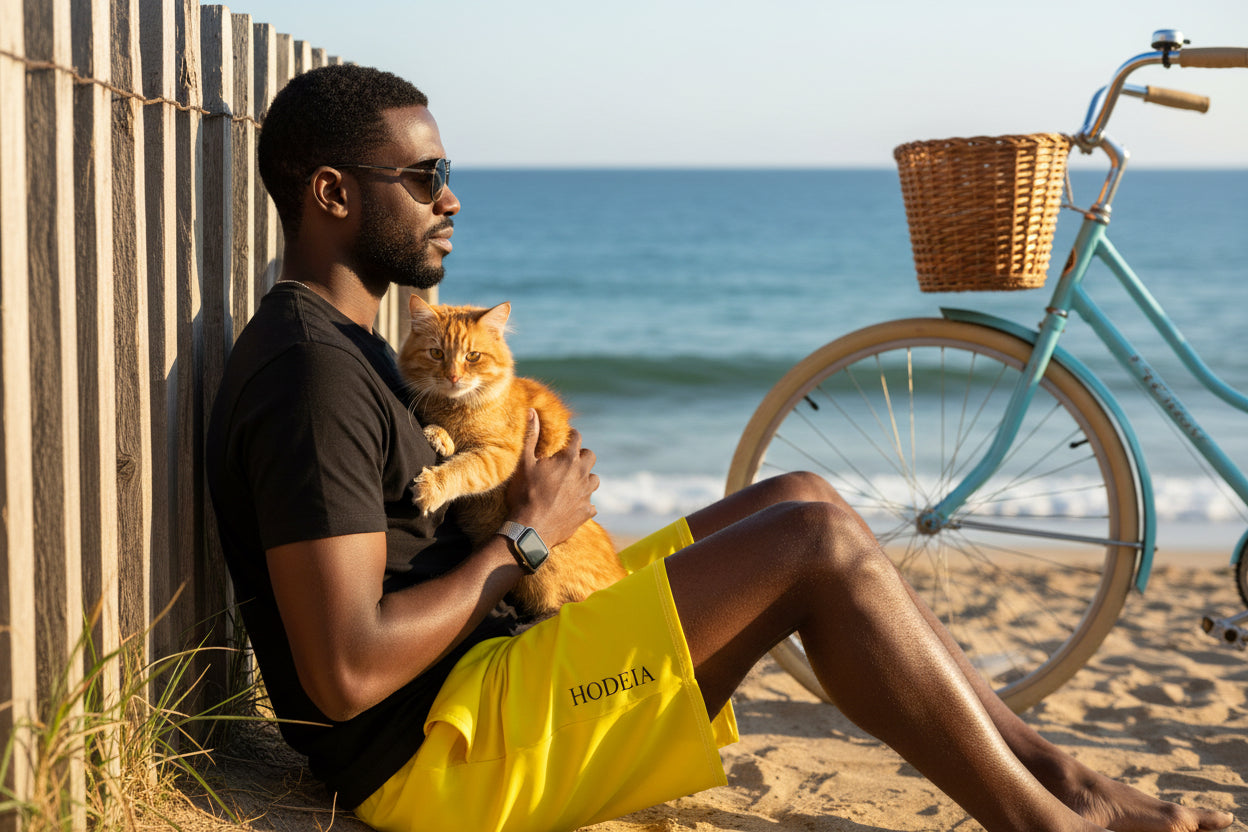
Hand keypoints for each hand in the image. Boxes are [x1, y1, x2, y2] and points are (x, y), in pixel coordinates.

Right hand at [505, 410, 598, 546]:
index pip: (577, 438)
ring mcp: (586, 495)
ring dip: (586, 478)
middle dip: (582, 455)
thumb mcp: (524, 463)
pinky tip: (573, 505)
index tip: (564, 438)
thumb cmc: (525, 494)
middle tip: (568, 461)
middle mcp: (582, 475)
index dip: (571, 436)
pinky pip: (591, 504)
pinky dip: (584, 503)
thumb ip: (531, 436)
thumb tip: (532, 411)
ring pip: (594, 480)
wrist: (531, 529)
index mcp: (568, 460)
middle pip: (591, 456)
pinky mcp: (586, 512)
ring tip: (572, 483)